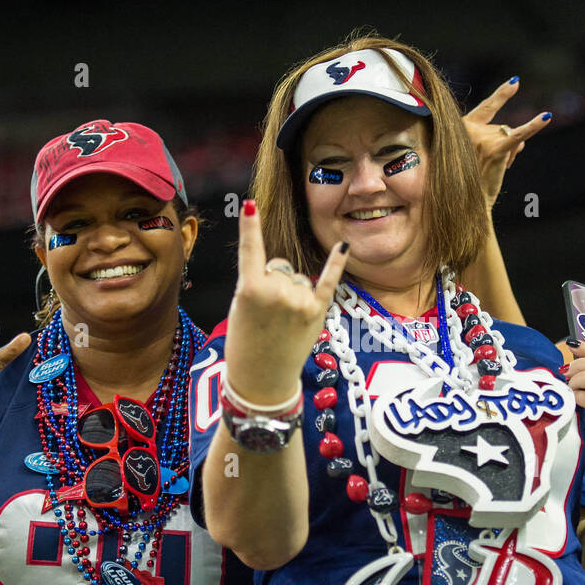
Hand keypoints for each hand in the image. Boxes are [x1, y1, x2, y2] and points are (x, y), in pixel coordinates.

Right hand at [221, 200, 350, 405]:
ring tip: (282, 321)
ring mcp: (300, 301)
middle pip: (277, 266)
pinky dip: (336, 264)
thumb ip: (257, 284)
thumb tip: (282, 269)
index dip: (249, 227)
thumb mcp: (240, 308)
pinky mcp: (318, 310)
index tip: (250, 204)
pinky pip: (327, 281)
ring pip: (296, 276)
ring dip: (290, 291)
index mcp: (251, 289)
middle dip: (272, 282)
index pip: (251, 250)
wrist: (262, 380)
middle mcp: (278, 292)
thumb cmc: (245, 344)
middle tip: (265, 314)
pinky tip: (344, 246)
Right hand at [462, 77, 550, 206]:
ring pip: (510, 136)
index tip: (516, 82)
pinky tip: (546, 117)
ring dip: (511, 153)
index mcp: (460, 128)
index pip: (486, 108)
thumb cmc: (472, 180)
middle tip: (498, 164)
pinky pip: (519, 135)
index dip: (502, 95)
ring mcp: (481, 139)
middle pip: (501, 127)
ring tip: (501, 168)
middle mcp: (468, 130)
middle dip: (505, 144)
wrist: (466, 205)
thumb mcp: (477, 153)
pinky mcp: (495, 150)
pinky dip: (534, 126)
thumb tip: (520, 139)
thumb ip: (493, 139)